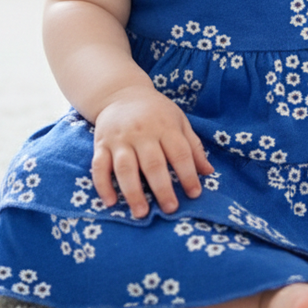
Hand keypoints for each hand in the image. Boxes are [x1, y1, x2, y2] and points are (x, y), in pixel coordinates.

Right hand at [92, 86, 213, 218]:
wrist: (121, 93)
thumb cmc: (156, 112)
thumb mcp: (179, 121)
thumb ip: (193, 147)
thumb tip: (209, 172)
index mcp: (165, 126)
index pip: (179, 153)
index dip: (188, 174)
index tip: (195, 194)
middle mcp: (142, 133)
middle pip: (153, 164)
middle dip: (162, 188)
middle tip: (170, 209)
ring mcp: (120, 139)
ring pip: (125, 168)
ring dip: (133, 192)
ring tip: (142, 213)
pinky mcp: (101, 145)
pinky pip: (99, 167)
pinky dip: (103, 185)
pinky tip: (111, 202)